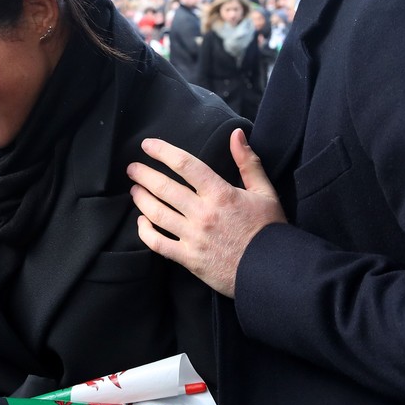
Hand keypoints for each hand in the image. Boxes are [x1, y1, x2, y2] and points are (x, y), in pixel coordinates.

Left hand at [127, 128, 286, 296]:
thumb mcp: (265, 191)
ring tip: (134, 190)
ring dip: (141, 199)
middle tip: (132, 168)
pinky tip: (141, 222)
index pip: (185, 165)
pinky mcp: (189, 258)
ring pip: (156, 213)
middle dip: (143, 174)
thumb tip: (236, 133)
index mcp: (220, 193)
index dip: (162, 152)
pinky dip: (145, 231)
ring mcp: (194, 237)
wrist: (273, 271)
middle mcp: (203, 213)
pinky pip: (158, 244)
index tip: (147, 146)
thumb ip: (248, 162)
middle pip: (164, 188)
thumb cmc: (269, 230)